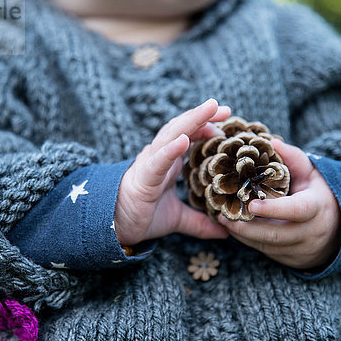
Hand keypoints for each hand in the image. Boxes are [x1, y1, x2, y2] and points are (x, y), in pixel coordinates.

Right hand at [114, 99, 230, 246]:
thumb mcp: (178, 219)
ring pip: (171, 135)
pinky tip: (183, 140)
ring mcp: (150, 164)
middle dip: (203, 115)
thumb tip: (226, 232)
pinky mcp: (143, 178)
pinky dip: (170, 149)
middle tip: (225, 108)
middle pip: (182, 128)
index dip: (206, 125)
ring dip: (192, 120)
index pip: (189, 135)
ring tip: (209, 109)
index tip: (227, 122)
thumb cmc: (142, 216)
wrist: (114, 228)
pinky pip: (157, 161)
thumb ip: (200, 222)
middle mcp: (160, 157)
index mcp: (169, 162)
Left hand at [218, 139, 340, 269]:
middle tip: (222, 216)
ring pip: (267, 246)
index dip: (273, 209)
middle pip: (274, 234)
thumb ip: (293, 158)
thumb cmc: (319, 194)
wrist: (339, 229)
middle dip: (245, 227)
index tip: (250, 203)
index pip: (295, 210)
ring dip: (242, 235)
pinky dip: (248, 241)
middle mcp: (310, 233)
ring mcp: (301, 250)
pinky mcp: (291, 260)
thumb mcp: (312, 173)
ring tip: (223, 220)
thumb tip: (271, 141)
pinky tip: (234, 229)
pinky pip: (266, 252)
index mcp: (316, 208)